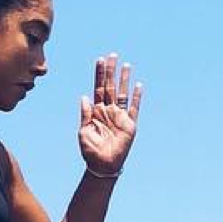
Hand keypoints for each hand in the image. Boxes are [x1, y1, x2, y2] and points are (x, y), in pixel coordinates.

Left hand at [78, 53, 142, 175]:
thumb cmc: (90, 151)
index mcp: (96, 111)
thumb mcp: (84, 131)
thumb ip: (85, 114)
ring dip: (124, 79)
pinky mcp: (130, 125)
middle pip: (110, 86)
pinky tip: (139, 85)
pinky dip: (137, 97)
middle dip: (111, 71)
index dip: (99, 74)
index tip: (100, 60)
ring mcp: (120, 116)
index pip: (98, 88)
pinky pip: (134, 108)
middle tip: (113, 55)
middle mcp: (108, 111)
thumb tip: (84, 97)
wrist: (102, 166)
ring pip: (123, 93)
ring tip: (126, 65)